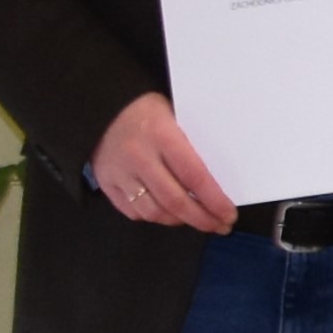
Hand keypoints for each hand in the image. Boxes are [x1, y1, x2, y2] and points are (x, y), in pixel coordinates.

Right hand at [89, 92, 235, 232]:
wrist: (103, 106)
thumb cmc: (148, 109)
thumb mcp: (177, 115)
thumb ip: (193, 146)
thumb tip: (220, 180)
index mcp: (162, 136)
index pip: (195, 177)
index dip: (214, 201)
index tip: (229, 215)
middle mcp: (139, 157)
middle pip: (174, 201)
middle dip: (202, 219)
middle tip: (220, 226)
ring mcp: (119, 173)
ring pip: (153, 212)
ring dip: (179, 221)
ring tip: (196, 219)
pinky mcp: (105, 183)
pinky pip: (133, 211)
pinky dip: (154, 217)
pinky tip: (169, 213)